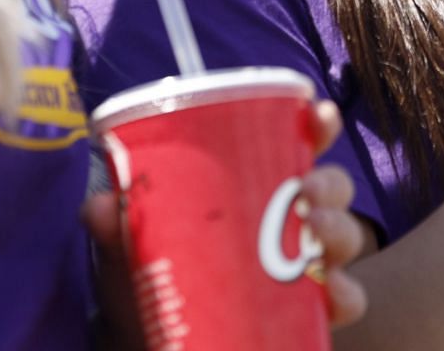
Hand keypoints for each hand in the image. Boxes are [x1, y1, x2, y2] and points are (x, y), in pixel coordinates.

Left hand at [83, 100, 369, 346]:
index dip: (316, 124)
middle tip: (306, 191)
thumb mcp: (133, 252)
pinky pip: (345, 300)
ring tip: (316, 236)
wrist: (159, 342)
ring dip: (340, 230)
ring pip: (345, 237)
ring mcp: (305, 266)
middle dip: (330, 182)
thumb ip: (118, 229)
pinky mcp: (308, 311)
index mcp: (256, 189)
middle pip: (330, 188)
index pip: (296, 145)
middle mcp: (290, 222)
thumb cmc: (155, 284)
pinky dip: (345, 295)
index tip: (319, 115)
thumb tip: (99, 207)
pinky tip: (331, 296)